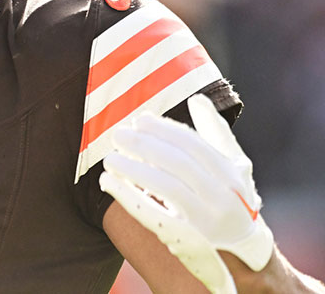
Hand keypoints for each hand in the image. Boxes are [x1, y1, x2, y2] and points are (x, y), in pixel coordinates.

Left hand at [100, 94, 273, 293]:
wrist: (241, 249)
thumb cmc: (230, 197)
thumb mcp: (234, 166)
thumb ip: (216, 133)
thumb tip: (198, 99)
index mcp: (232, 174)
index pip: (194, 146)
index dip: (165, 130)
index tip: (140, 120)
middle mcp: (222, 197)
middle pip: (178, 164)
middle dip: (145, 145)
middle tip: (118, 134)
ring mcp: (205, 221)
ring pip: (166, 188)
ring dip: (133, 169)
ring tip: (110, 157)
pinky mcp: (186, 240)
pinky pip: (152, 216)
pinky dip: (127, 197)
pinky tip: (108, 181)